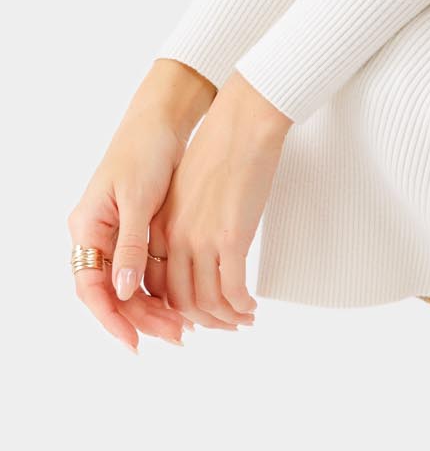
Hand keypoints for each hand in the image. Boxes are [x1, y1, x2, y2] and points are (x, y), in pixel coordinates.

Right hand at [68, 82, 199, 353]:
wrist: (160, 121)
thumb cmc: (143, 151)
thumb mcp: (136, 199)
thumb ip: (131, 245)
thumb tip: (126, 290)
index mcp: (87, 229)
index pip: (92, 288)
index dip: (112, 318)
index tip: (133, 341)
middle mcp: (99, 236)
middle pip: (114, 292)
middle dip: (142, 318)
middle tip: (176, 336)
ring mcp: (119, 234)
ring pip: (132, 285)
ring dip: (155, 307)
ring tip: (185, 326)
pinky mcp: (141, 229)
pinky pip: (147, 268)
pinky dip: (163, 286)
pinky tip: (185, 301)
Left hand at [152, 71, 292, 328]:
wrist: (242, 125)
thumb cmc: (221, 150)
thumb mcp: (188, 190)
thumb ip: (184, 222)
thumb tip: (195, 245)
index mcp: (159, 228)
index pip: (157, 285)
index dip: (176, 308)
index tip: (197, 315)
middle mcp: (173, 239)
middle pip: (180, 300)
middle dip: (202, 321)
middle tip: (225, 326)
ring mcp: (200, 240)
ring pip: (206, 300)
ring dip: (225, 318)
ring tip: (243, 319)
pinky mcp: (230, 237)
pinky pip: (231, 288)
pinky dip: (241, 305)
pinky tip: (251, 306)